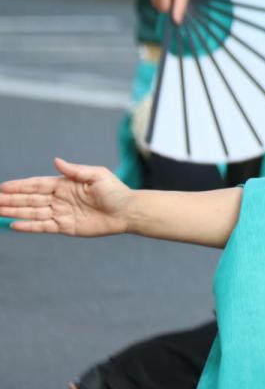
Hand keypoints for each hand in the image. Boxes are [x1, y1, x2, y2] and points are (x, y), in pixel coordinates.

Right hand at [0, 159, 132, 235]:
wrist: (128, 212)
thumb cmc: (115, 191)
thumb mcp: (97, 175)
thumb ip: (75, 170)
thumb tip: (56, 161)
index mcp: (65, 184)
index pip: (37, 185)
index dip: (19, 186)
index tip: (2, 187)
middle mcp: (59, 198)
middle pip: (30, 199)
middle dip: (11, 200)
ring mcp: (61, 213)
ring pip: (32, 212)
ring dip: (14, 212)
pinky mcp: (65, 227)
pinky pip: (43, 226)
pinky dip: (29, 226)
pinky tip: (14, 224)